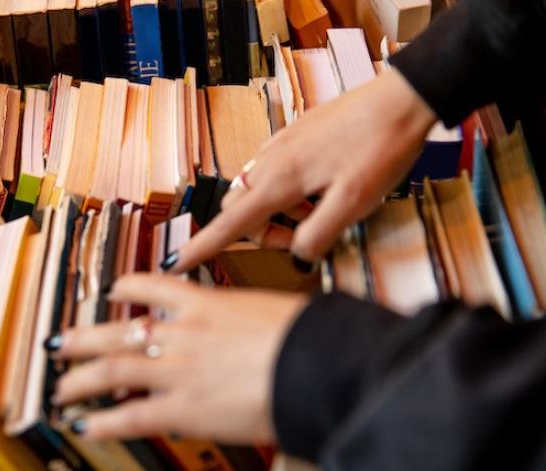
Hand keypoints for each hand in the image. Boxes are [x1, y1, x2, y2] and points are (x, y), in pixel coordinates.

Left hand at [50, 274, 307, 443]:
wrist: (318, 363)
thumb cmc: (307, 336)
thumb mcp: (270, 310)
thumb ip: (245, 318)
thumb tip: (249, 325)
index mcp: (204, 303)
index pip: (150, 288)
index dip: (124, 290)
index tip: (112, 294)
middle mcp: (181, 334)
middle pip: (116, 332)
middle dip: (82, 339)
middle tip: (60, 344)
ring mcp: (178, 371)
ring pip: (111, 371)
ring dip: (79, 380)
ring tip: (60, 388)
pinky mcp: (183, 409)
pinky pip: (130, 416)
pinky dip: (102, 423)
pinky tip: (83, 427)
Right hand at [169, 69, 437, 271]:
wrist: (401, 99)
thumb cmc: (380, 150)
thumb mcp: (355, 203)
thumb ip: (318, 235)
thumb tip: (298, 254)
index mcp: (280, 181)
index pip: (230, 224)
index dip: (203, 247)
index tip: (177, 263)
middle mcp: (271, 161)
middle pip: (241, 209)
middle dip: (260, 232)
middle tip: (302, 238)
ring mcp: (280, 146)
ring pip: (258, 190)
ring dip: (279, 212)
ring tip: (322, 209)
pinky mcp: (295, 136)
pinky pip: (275, 172)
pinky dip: (289, 192)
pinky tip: (323, 188)